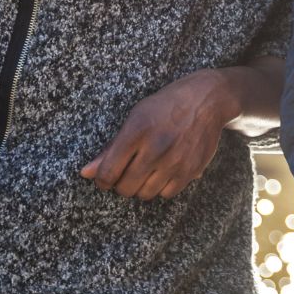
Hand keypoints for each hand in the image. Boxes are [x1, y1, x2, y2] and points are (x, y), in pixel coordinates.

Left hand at [81, 69, 233, 199]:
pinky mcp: (191, 169)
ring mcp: (175, 161)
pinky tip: (163, 172)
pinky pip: (167, 193)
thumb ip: (111, 148)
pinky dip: (161, 188)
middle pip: (125, 187)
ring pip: (145, 194)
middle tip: (127, 173)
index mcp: (136, 132)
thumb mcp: (135, 117)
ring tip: (145, 173)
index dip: (102, 180)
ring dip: (141, 187)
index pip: (108, 173)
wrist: (207, 99)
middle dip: (121, 184)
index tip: (106, 177)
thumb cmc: (166, 106)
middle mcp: (155, 148)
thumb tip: (86, 173)